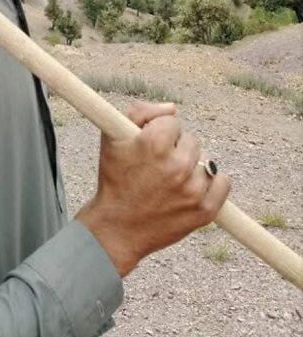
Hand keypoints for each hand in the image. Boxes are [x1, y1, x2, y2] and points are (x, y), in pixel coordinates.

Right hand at [75, 100, 230, 277]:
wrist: (117, 228)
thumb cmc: (114, 179)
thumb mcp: (113, 136)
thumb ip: (141, 111)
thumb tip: (172, 109)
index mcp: (154, 143)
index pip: (172, 122)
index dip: (159, 133)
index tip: (150, 146)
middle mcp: (177, 166)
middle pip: (191, 140)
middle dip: (176, 149)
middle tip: (160, 166)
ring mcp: (192, 190)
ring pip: (204, 161)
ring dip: (191, 168)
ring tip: (172, 182)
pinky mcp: (204, 211)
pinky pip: (223, 183)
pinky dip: (213, 183)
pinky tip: (195, 186)